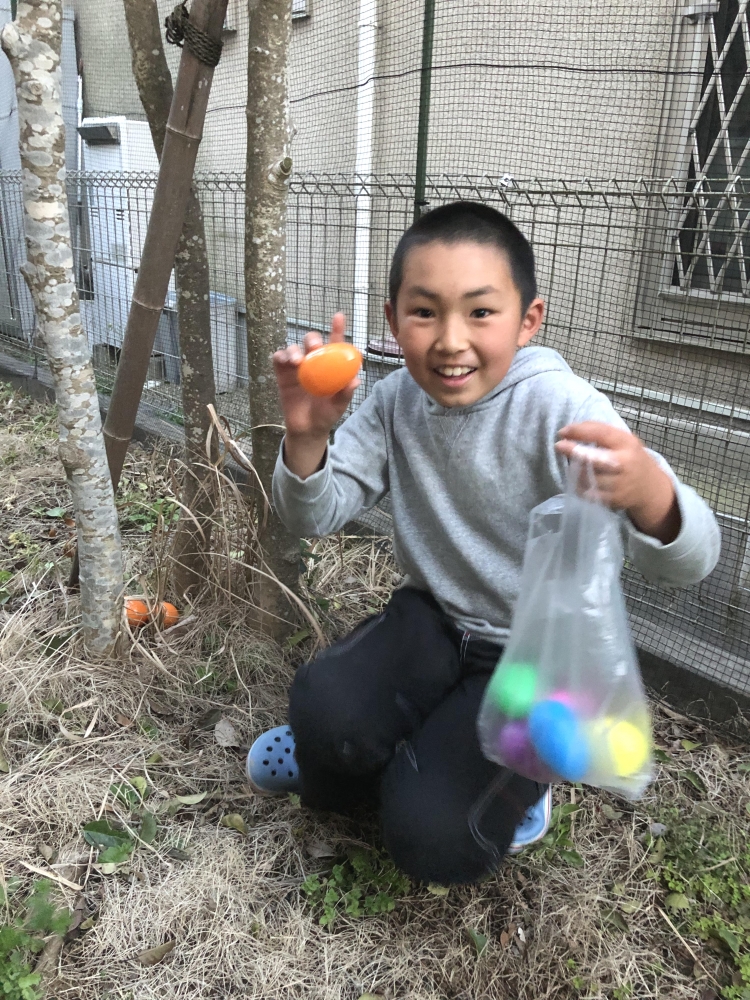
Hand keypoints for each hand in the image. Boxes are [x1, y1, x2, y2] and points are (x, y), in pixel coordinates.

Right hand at [273, 312, 359, 478]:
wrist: (306, 430)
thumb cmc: (325, 415)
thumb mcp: (338, 406)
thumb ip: (345, 393)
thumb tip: (356, 380)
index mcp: (330, 366)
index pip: (335, 344)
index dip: (337, 329)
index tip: (339, 316)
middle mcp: (313, 362)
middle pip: (311, 342)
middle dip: (311, 340)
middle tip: (313, 347)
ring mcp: (297, 367)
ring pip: (293, 348)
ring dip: (294, 350)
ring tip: (297, 361)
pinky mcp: (282, 374)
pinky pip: (279, 359)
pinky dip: (280, 356)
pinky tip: (284, 360)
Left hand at [555, 422, 680, 543]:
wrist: (649, 488)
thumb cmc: (630, 458)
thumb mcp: (623, 440)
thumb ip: (601, 433)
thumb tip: (570, 430)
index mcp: (627, 444)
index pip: (601, 434)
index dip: (580, 431)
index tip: (563, 431)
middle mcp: (624, 464)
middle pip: (594, 459)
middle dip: (573, 451)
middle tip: (559, 446)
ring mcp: (618, 484)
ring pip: (587, 477)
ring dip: (574, 469)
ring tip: (571, 464)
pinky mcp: (612, 500)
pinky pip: (587, 493)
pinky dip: (578, 485)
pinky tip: (577, 479)